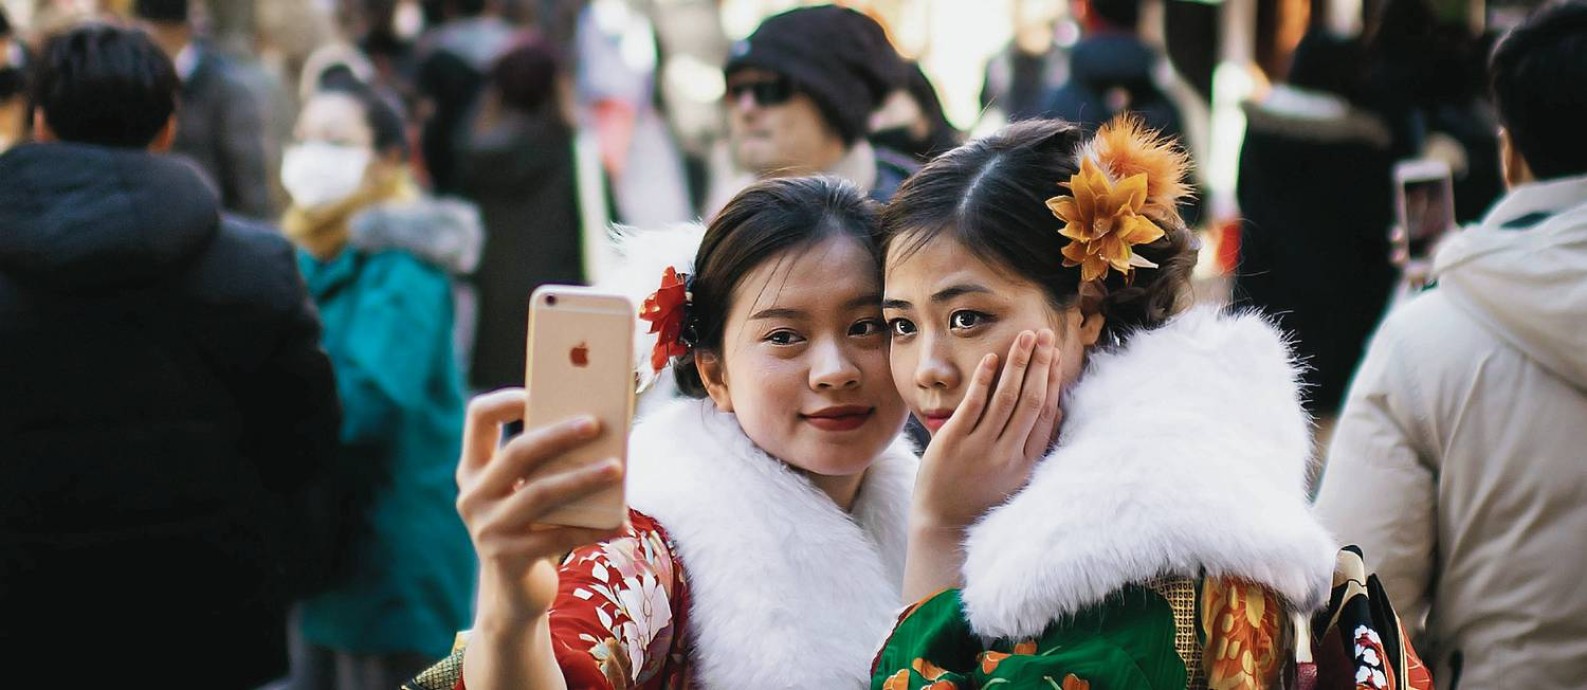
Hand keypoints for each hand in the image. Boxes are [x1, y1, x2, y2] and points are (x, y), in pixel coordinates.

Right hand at [455, 389, 626, 621]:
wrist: (514, 592)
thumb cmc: (531, 526)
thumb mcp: (526, 491)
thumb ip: (546, 465)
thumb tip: (599, 431)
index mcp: (474, 469)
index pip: (478, 418)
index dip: (506, 400)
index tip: (539, 391)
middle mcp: (472, 495)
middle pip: (516, 453)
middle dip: (558, 436)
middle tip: (595, 424)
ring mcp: (486, 528)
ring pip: (539, 493)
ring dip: (582, 479)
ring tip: (616, 468)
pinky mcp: (507, 558)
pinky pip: (558, 536)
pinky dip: (592, 528)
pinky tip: (620, 523)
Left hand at [914, 329, 1062, 533]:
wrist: (943, 524)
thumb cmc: (979, 498)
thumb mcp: (1017, 478)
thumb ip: (1034, 447)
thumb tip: (1058, 415)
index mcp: (1026, 463)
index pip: (1046, 413)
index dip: (1053, 381)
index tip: (1056, 355)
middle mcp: (1007, 454)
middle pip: (1030, 400)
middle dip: (1040, 363)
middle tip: (1045, 333)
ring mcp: (980, 448)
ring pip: (1006, 397)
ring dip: (1018, 363)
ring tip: (1025, 337)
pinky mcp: (953, 442)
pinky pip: (974, 405)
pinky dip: (984, 380)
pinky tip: (992, 358)